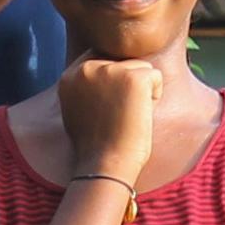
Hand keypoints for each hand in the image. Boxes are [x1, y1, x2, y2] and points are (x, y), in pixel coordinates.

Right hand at [57, 58, 162, 187]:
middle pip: (122, 62)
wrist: (105, 164)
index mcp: (69, 75)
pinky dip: (154, 96)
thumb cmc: (96, 145)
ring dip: (140, 91)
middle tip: (117, 116)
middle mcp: (87, 68)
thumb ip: (85, 86)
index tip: (108, 109)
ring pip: (140, 67)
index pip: (101, 60)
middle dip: (126, 86)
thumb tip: (105, 72)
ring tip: (127, 116)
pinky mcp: (133, 77)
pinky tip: (139, 115)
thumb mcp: (76, 110)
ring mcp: (110, 70)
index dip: (113, 83)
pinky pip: (155, 77)